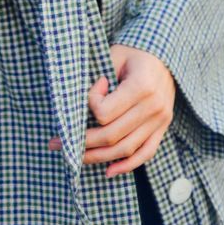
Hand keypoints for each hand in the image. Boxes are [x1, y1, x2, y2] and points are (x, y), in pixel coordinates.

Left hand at [48, 44, 174, 177]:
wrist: (164, 55)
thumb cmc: (133, 53)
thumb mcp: (114, 55)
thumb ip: (99, 78)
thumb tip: (83, 103)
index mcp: (141, 86)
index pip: (105, 112)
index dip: (90, 105)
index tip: (90, 90)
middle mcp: (153, 107)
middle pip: (112, 135)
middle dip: (83, 142)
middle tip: (59, 143)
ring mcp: (160, 120)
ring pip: (126, 149)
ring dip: (98, 157)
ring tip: (76, 157)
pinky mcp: (162, 128)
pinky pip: (146, 153)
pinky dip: (127, 166)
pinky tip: (109, 171)